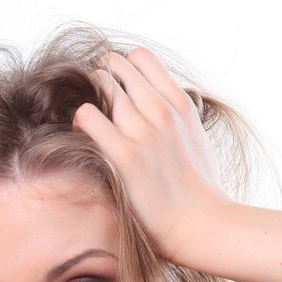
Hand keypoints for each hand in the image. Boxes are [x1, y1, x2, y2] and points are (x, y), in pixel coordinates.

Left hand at [71, 48, 234, 263]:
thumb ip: (179, 114)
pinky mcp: (124, 155)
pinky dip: (81, 121)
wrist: (200, 223)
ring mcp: (143, 131)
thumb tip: (165, 102)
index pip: (142, 58)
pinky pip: (87, 116)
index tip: (117, 85)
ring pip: (102, 87)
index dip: (123, 67)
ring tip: (90, 120)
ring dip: (90, 99)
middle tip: (95, 102)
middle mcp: (162, 111)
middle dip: (102, 79)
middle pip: (118, 68)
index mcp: (180, 104)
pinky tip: (84, 136)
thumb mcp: (196, 137)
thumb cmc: (198, 188)